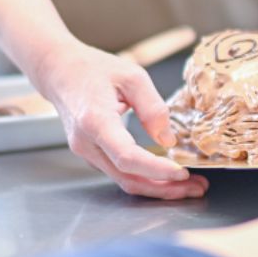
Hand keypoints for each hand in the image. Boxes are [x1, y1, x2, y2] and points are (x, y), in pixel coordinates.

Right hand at [38, 43, 208, 198]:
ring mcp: (87, 152)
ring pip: (125, 180)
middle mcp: (87, 143)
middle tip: (198, 187)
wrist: (59, 71)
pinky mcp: (93, 155)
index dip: (156, 169)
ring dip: (159, 187)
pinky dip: (146, 179)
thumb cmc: (93, 69)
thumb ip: (153, 108)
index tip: (182, 172)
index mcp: (95, 121)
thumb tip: (168, 139)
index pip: (127, 157)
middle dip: (166, 187)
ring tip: (190, 186)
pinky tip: (167, 177)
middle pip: (128, 177)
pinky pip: (121, 173)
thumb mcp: (132, 76)